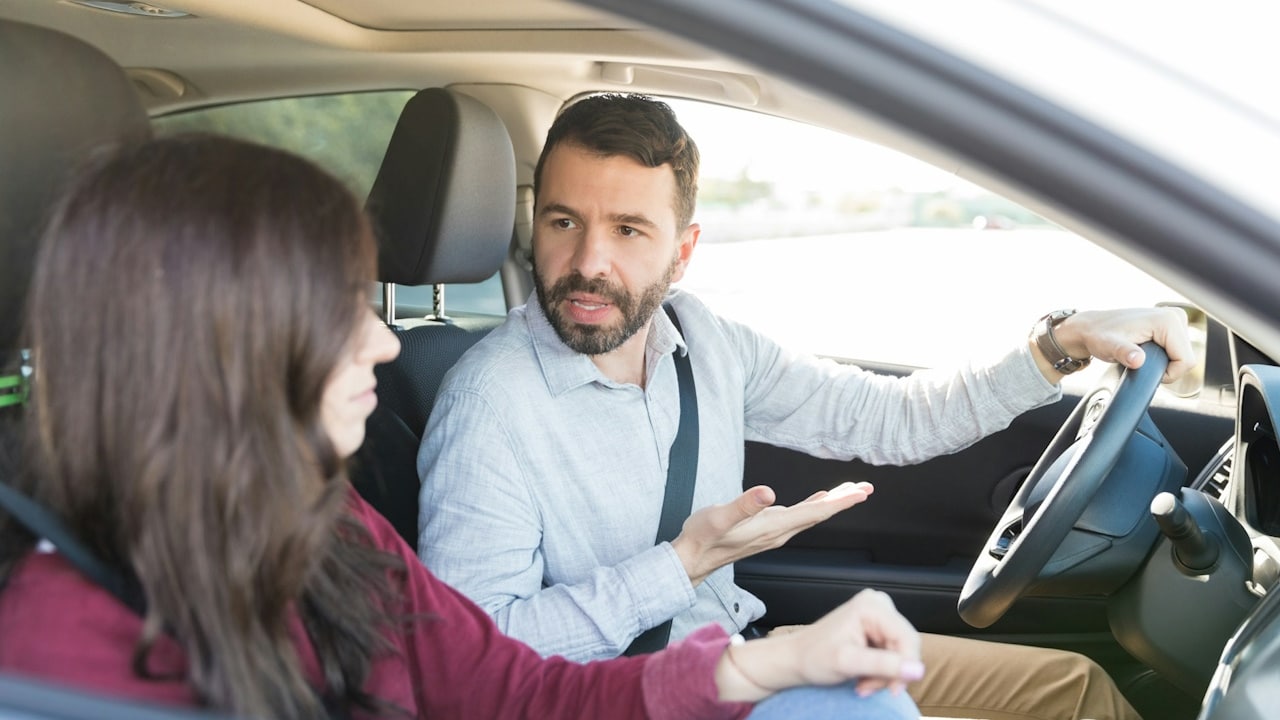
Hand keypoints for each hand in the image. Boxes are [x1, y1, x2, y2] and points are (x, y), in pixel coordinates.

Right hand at [671, 482, 871, 585]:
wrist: (692, 559)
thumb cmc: (703, 537)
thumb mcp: (720, 517)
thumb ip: (744, 506)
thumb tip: (768, 493)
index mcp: (773, 527)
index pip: (814, 513)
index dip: (839, 502)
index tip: (860, 492)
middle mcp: (779, 532)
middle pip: (819, 515)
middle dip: (844, 501)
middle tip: (866, 488)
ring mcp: (774, 532)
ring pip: (811, 515)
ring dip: (832, 503)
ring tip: (850, 491)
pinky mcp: (767, 530)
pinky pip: (799, 516)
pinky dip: (814, 506)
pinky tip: (819, 500)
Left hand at [714, 589, 923, 702]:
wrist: (795, 658)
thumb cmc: (813, 657)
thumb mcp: (848, 663)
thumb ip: (884, 665)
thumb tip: (918, 670)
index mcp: (873, 606)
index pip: (908, 639)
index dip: (906, 668)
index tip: (892, 691)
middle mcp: (879, 604)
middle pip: (905, 647)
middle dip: (890, 673)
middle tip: (867, 687)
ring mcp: (878, 615)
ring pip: (900, 653)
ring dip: (884, 675)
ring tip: (862, 684)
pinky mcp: (876, 627)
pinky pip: (892, 654)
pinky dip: (880, 671)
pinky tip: (863, 677)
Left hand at [1032, 306, 1195, 383]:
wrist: (1092, 327)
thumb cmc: (1099, 335)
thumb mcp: (1109, 346)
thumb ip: (1124, 353)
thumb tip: (1138, 360)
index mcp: (1168, 321)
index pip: (1186, 361)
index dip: (1168, 373)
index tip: (1145, 368)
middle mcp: (1176, 316)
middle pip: (1186, 358)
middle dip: (1166, 367)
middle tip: (1140, 361)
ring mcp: (1175, 319)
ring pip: (1183, 355)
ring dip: (1164, 361)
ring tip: (1141, 354)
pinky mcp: (1173, 324)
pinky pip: (1178, 350)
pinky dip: (1164, 355)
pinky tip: (1147, 351)